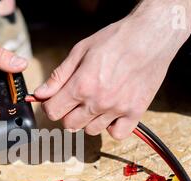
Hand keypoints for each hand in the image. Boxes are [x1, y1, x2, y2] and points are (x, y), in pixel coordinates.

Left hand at [34, 4, 190, 139]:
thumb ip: (58, 76)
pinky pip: (117, 134)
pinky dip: (112, 127)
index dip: (50, 105)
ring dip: (88, 120)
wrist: (150, 36)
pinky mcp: (136, 112)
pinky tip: (112, 113)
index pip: (53, 112)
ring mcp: (118, 109)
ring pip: (91, 130)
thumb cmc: (115, 40)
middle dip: (67, 113)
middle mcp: (98, 102)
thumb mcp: (80, 51)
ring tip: (96, 102)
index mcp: (81, 86)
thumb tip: (40, 94)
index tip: (55, 100)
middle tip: (76, 100)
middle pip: (69, 124)